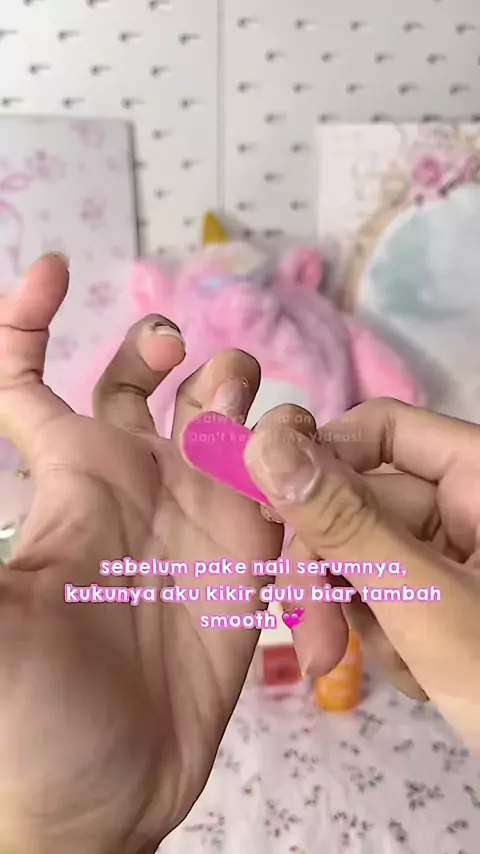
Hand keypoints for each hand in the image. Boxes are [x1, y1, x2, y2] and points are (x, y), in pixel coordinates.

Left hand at [0, 255, 283, 852]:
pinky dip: (296, 451)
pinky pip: (288, 467)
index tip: (56, 270)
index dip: (28, 317)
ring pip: (226, 407)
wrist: (111, 789)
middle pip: (145, 375)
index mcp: (68, 474)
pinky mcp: (257, 545)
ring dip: (237, 393)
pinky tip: (289, 472)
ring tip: (237, 433)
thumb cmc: (35, 711)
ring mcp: (201, 506)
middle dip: (161, 347)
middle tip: (178, 363)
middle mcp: (134, 475)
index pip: (29, 375)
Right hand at [245, 399, 479, 750]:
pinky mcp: (449, 596)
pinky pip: (388, 594)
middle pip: (360, 502)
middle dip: (330, 571)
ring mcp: (459, 553)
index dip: (321, 461)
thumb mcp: (422, 602)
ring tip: (394, 669)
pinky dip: (387, 637)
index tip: (269, 512)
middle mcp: (468, 504)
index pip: (383, 429)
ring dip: (359, 615)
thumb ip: (342, 523)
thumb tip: (265, 444)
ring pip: (365, 554)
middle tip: (309, 639)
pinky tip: (419, 678)